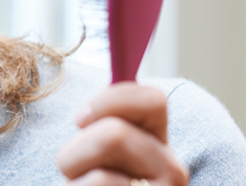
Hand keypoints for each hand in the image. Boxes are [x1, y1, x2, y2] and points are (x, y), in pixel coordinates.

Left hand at [57, 82, 189, 185]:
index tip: (80, 119)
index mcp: (159, 143)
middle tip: (73, 171)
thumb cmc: (92, 185)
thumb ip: (103, 120)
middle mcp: (172, 172)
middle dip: (76, 151)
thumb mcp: (98, 151)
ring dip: (74, 184)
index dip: (109, 101)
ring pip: (100, 178)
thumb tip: (108, 70)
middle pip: (114, 134)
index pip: (152, 99)